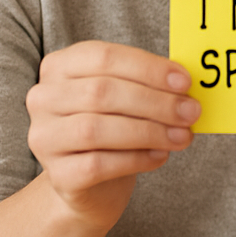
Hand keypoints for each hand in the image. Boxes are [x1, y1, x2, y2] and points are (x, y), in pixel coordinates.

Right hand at [25, 41, 199, 230]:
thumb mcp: (128, 94)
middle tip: (191, 111)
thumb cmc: (115, 122)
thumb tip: (186, 87)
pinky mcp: (57, 174)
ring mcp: (44, 137)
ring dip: (149, 131)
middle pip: (102, 92)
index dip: (149, 69)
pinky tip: (160, 156)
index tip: (185, 82)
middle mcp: (44, 98)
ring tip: (182, 136)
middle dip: (156, 102)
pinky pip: (98, 164)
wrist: (91, 179)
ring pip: (97, 129)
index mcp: (61, 65)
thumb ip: (150, 84)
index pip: (104, 57)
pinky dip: (136, 159)